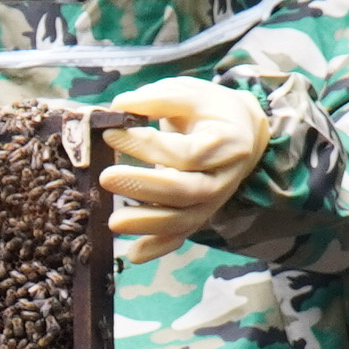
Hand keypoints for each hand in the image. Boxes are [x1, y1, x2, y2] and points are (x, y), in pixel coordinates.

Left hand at [101, 79, 272, 265]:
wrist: (241, 134)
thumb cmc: (209, 111)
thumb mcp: (190, 93)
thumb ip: (157, 99)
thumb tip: (117, 107)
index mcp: (226, 143)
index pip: (186, 153)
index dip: (148, 145)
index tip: (111, 132)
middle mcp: (223, 178)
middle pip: (186, 191)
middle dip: (145, 187)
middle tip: (107, 178)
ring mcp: (212, 202)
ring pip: (183, 220)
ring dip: (147, 224)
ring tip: (114, 221)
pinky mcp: (200, 215)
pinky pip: (181, 236)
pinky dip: (159, 247)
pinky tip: (133, 255)